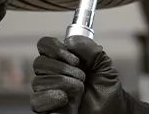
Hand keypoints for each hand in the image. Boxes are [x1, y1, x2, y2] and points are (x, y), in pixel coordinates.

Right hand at [31, 36, 148, 113]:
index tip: (74, 58)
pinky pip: (36, 102)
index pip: (44, 46)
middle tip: (81, 76)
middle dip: (63, 68)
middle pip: (39, 63)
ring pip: (38, 82)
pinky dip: (51, 98)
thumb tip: (71, 41)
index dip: (55, 48)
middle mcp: (51, 75)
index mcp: (61, 61)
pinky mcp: (47, 110)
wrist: (112, 111)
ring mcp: (48, 93)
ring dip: (62, 83)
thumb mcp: (104, 65)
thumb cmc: (106, 91)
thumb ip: (90, 49)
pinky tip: (65, 99)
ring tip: (79, 90)